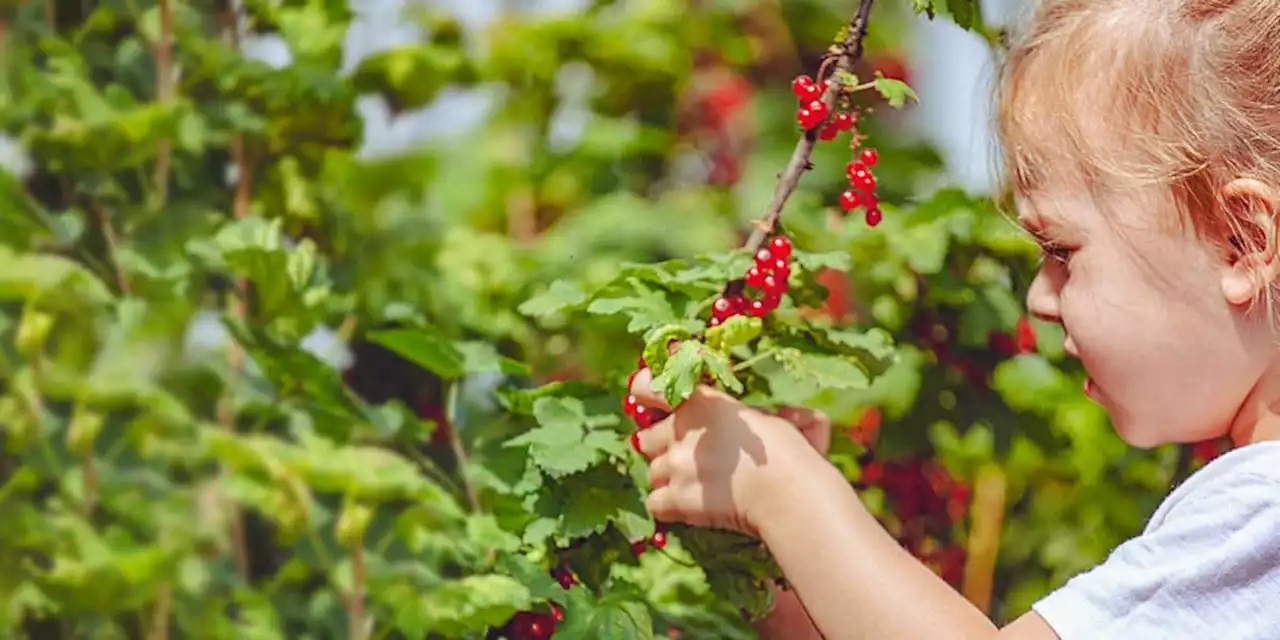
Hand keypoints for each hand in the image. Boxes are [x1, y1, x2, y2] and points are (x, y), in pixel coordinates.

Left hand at [629, 368, 830, 536]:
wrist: (789, 493)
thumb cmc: (790, 453)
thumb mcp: (771, 418)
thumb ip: (755, 414)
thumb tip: (782, 415)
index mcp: (702, 402)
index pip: (649, 387)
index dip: (645, 390)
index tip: (645, 392)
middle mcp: (680, 430)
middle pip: (646, 438)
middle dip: (663, 446)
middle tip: (688, 456)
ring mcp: (674, 466)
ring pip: (652, 472)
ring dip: (669, 479)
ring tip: (697, 485)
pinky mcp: (675, 499)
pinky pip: (655, 503)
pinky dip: (669, 507)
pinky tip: (690, 507)